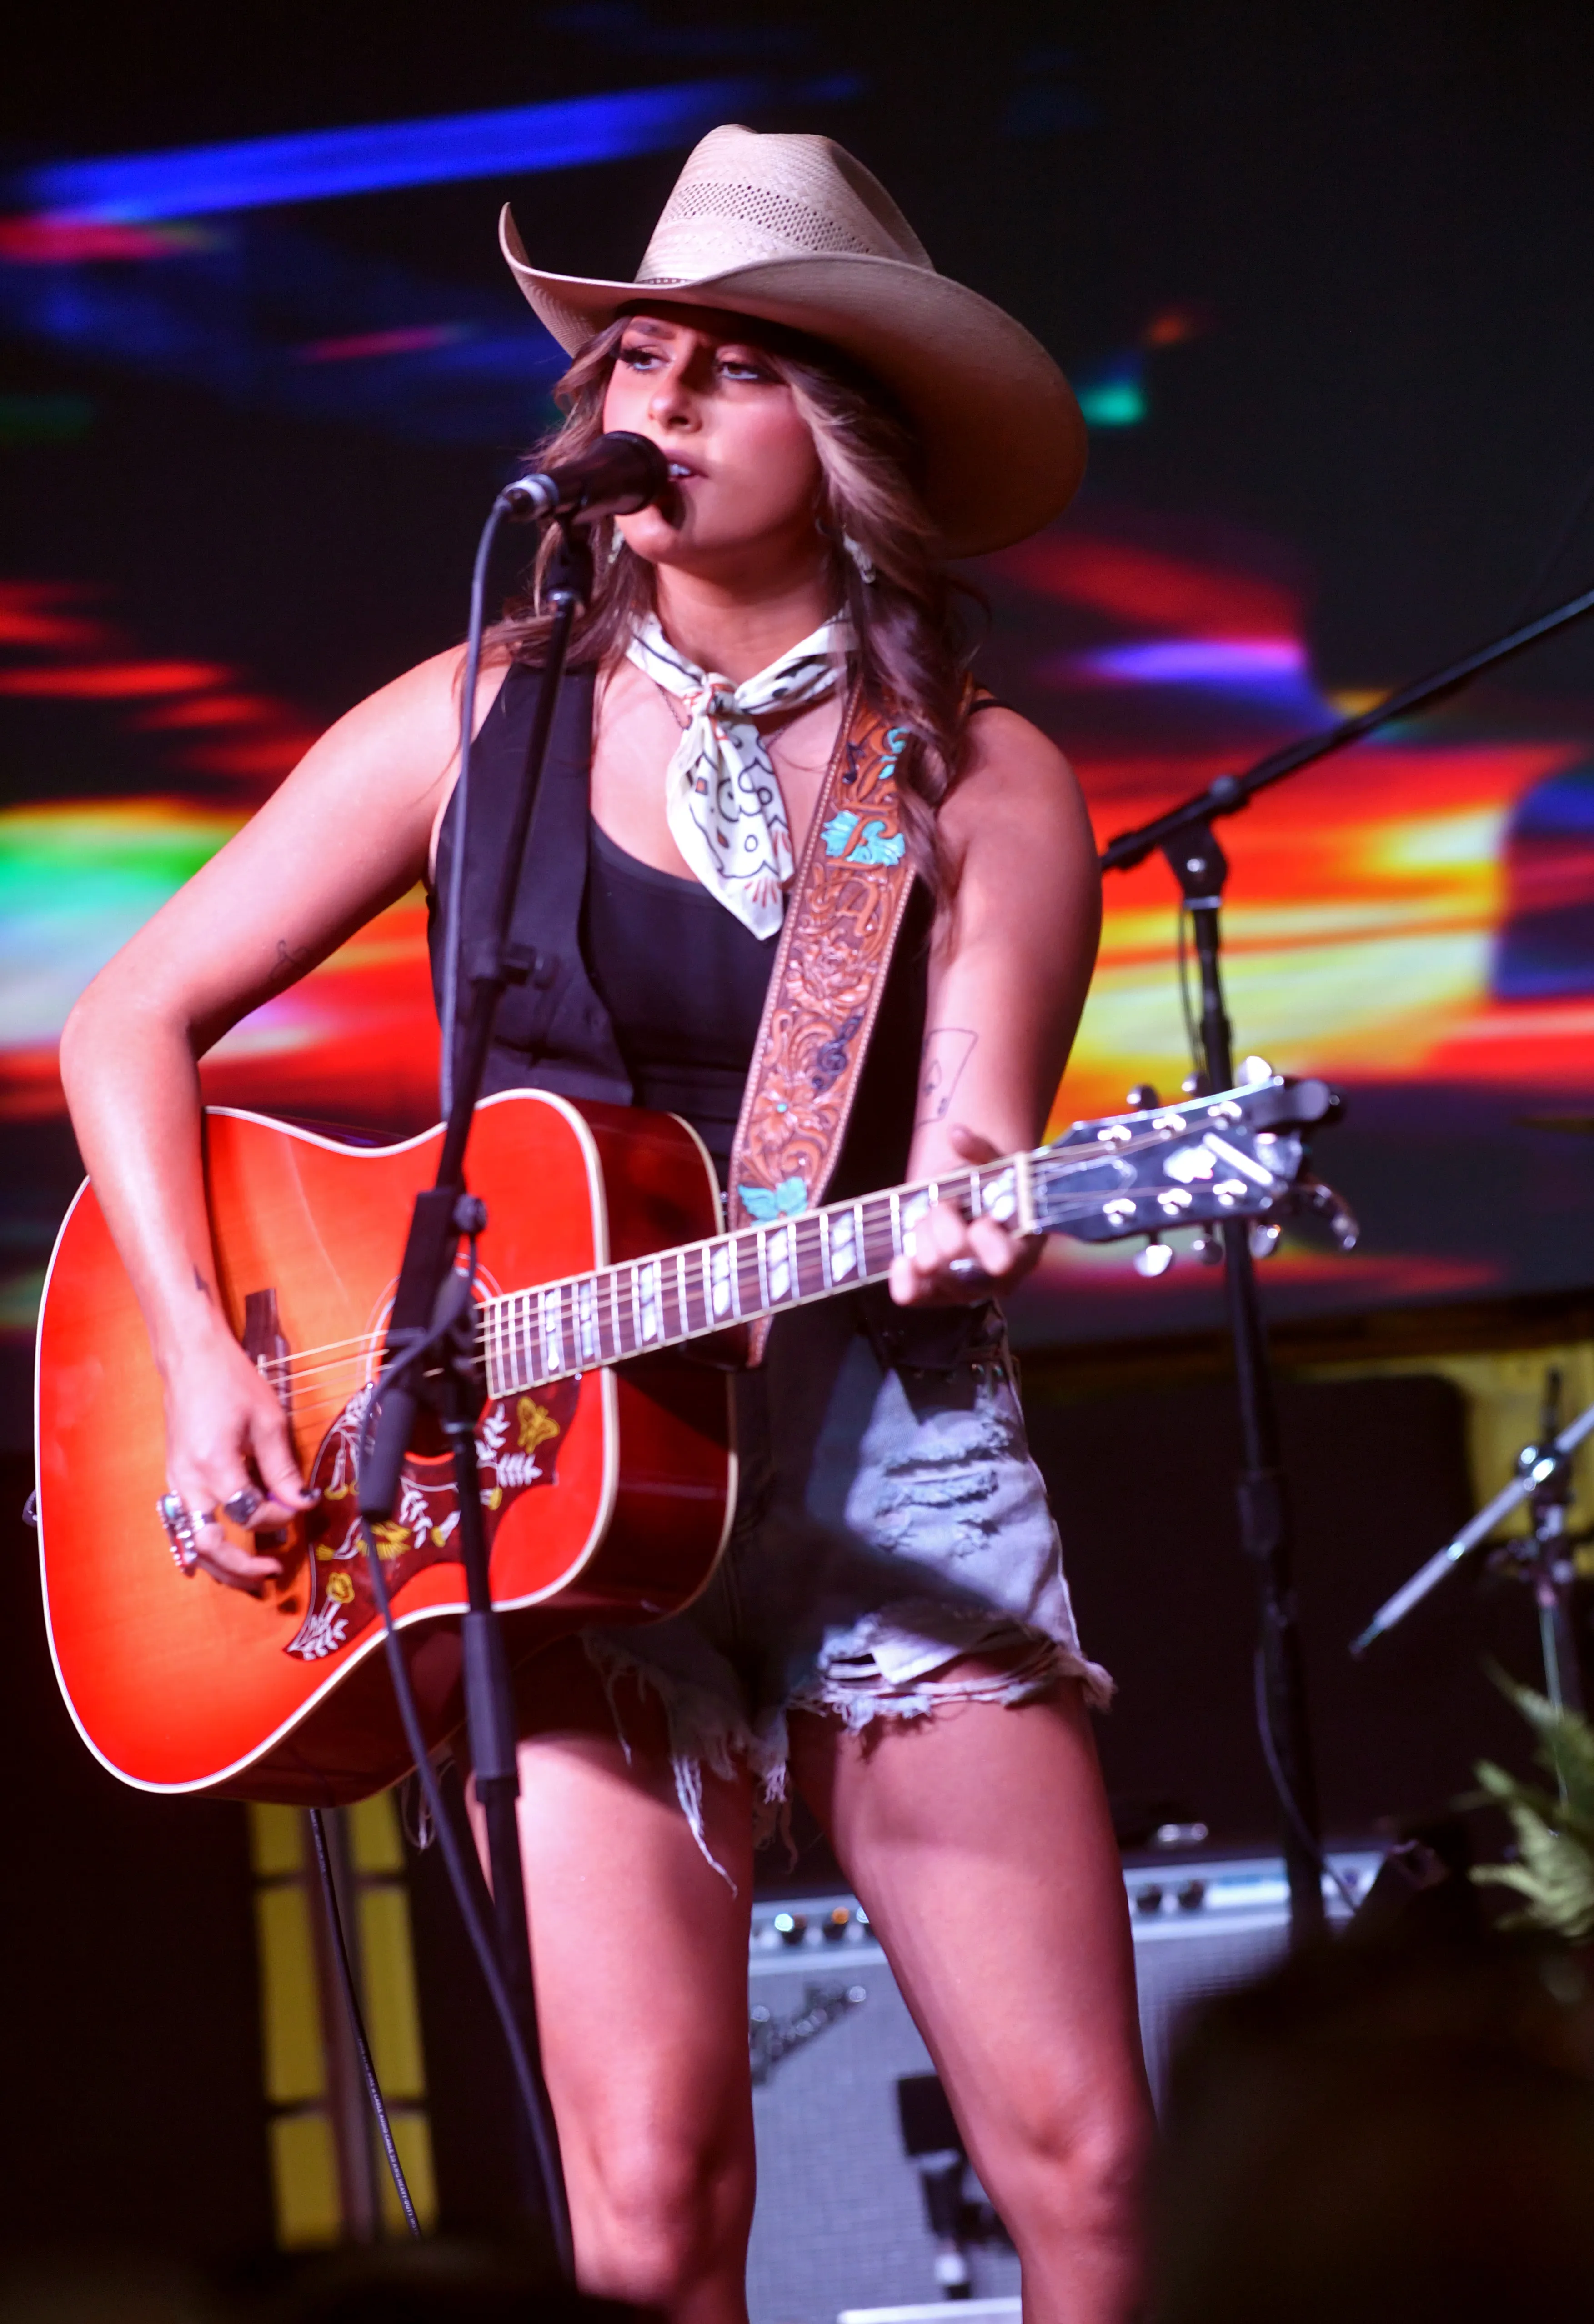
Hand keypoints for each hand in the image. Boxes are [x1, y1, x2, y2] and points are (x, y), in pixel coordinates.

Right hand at [160, 1328, 317, 1589]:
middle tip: (272, 1574)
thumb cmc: (231, 1383)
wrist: (191, 1360)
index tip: (301, 1507)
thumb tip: (301, 1504)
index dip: (280, 1519)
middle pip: (211, 1545)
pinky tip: (218, 1560)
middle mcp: (188, 1482)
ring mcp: (175, 1483)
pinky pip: (182, 1526)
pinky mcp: (173, 1480)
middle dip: (241, 1568)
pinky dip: (200, 1548)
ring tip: (250, 1579)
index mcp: (215, 1466)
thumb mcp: (268, 1422)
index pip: (250, 1514)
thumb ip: (282, 1469)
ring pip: (192, 1543)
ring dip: (220, 1567)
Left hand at [888, 1124, 1043, 1307]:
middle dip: (942, 1217)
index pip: (1001, 1260)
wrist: (978, 1219)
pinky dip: (901, 1275)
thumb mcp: (998, 1169)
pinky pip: (910, 1296)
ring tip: (929, 1220)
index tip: (980, 1217)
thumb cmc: (994, 1194)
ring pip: (929, 1267)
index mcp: (1021, 1253)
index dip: (983, 1235)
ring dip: (921, 1233)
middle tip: (945, 1204)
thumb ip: (982, 1151)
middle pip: (954, 1254)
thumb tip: (956, 1134)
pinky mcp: (935, 1296)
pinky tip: (903, 1257)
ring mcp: (962, 1291)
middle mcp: (993, 1281)